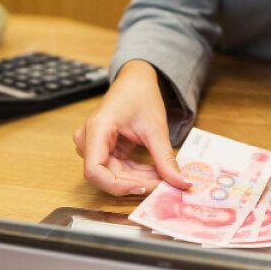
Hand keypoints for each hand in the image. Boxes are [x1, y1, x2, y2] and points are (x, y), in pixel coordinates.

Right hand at [73, 59, 192, 195]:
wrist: (135, 81)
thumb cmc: (140, 95)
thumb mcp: (156, 129)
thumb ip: (165, 159)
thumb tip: (182, 184)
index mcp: (97, 129)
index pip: (94, 171)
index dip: (117, 186)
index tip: (143, 188)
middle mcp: (88, 139)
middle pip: (106, 175)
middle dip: (135, 183)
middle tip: (162, 186)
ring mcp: (93, 145)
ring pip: (113, 175)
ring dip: (138, 179)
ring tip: (162, 177)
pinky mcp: (102, 150)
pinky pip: (117, 169)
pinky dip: (136, 174)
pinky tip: (155, 173)